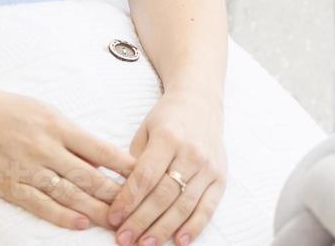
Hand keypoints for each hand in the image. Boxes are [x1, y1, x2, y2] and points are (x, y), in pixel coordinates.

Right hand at [0, 86, 136, 230]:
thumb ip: (73, 137)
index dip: (124, 166)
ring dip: (94, 210)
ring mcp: (26, 167)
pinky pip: (39, 204)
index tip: (145, 177)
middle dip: (115, 195)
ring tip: (116, 222)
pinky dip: (61, 215)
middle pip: (88, 176)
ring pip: (68, 193)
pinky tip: (80, 224)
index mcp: (58, 125)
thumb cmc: (11, 110)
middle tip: (137, 209)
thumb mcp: (47, 113)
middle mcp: (45, 147)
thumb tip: (103, 160)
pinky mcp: (8, 184)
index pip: (100, 149)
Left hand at [107, 89, 226, 245]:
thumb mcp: (145, 130)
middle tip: (124, 239)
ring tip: (145, 244)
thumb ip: (135, 161)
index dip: (128, 200)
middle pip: (164, 195)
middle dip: (141, 220)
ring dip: (163, 229)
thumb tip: (120, 198)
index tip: (113, 218)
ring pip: (184, 205)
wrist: (201, 103)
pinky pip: (208, 208)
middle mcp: (191, 152)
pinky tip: (179, 241)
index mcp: (168, 137)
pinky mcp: (221, 178)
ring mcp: (209, 167)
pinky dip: (194, 227)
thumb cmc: (167, 119)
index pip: (145, 176)